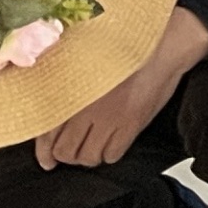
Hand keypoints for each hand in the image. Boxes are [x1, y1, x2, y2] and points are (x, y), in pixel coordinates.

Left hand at [35, 5, 207, 169]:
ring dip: (89, 156)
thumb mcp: (87, 63)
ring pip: (88, 157)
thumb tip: (50, 109)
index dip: (44, 152)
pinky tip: (113, 143)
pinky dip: (110, 154)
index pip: (46, 133)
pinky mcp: (131, 124)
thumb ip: (67, 86)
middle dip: (68, 156)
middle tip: (75, 151)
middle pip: (65, 151)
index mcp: (70, 92)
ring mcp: (108, 118)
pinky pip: (112, 154)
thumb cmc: (127, 50)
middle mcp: (85, 108)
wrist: (164, 46)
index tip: (47, 161)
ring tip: (95, 147)